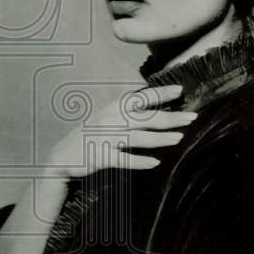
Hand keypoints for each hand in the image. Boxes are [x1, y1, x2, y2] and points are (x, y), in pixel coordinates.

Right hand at [42, 84, 194, 180]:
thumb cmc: (90, 136)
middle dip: (170, 117)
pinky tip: (155, 163)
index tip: (180, 89)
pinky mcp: (100, 156)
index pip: (141, 98)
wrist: (62, 156)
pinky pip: (123, 159)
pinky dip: (139, 161)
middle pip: (146, 118)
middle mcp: (110, 120)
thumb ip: (127, 112)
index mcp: (113, 108)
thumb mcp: (106, 118)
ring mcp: (105, 138)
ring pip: (138, 138)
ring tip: (179, 138)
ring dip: (160, 138)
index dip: (160, 94)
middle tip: (191, 117)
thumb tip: (153, 106)